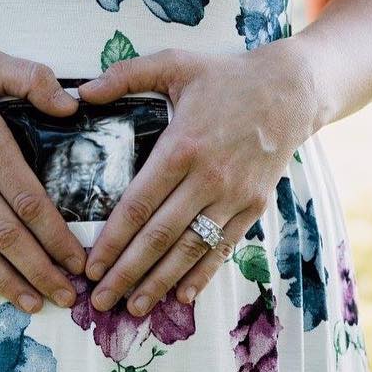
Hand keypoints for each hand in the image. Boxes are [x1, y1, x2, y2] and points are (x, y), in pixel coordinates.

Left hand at [77, 40, 320, 315]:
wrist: (291, 90)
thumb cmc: (225, 77)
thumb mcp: (174, 63)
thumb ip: (124, 76)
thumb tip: (80, 94)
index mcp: (182, 146)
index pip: (138, 204)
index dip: (112, 239)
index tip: (90, 266)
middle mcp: (208, 178)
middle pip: (159, 236)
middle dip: (127, 273)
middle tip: (100, 302)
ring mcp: (234, 196)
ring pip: (190, 249)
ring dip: (160, 282)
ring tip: (134, 307)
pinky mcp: (253, 206)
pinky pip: (223, 246)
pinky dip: (203, 274)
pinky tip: (182, 296)